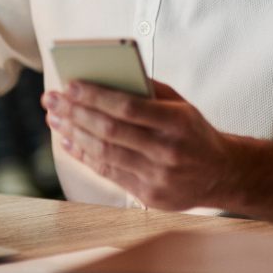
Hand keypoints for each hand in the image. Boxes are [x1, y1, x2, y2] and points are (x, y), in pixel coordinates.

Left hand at [41, 79, 235, 210]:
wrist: (221, 174)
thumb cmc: (192, 131)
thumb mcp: (180, 104)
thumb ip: (148, 90)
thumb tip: (104, 76)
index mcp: (176, 122)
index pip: (127, 107)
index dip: (95, 96)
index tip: (69, 84)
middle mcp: (167, 151)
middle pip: (110, 131)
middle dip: (75, 112)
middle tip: (51, 99)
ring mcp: (158, 177)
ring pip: (105, 153)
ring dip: (74, 134)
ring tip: (54, 118)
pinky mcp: (149, 196)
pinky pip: (109, 173)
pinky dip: (84, 156)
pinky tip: (68, 141)